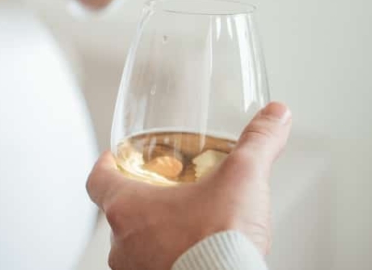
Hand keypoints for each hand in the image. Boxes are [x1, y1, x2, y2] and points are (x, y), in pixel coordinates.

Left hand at [86, 103, 292, 269]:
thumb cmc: (219, 244)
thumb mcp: (243, 179)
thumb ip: (258, 142)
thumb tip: (274, 115)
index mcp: (127, 208)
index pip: (97, 180)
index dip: (106, 166)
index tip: (114, 159)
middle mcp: (122, 244)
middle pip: (118, 212)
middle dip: (140, 201)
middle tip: (163, 191)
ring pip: (133, 245)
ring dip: (153, 234)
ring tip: (183, 225)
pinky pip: (151, 268)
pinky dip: (166, 259)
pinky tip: (192, 254)